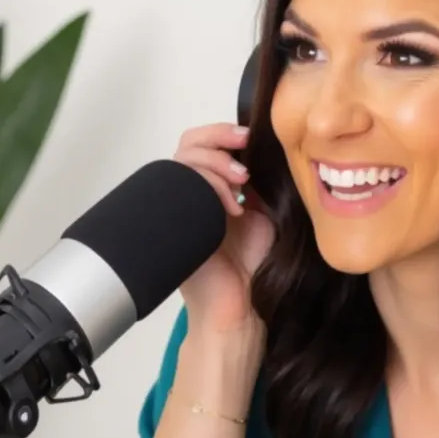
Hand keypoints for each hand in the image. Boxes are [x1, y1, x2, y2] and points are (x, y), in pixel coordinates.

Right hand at [174, 122, 273, 333]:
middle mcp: (191, 195)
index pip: (202, 145)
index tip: (248, 135)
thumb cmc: (249, 266)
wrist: (239, 305)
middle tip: (242, 153)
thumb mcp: (263, 214)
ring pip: (182, 163)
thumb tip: (264, 151)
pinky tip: (231, 205)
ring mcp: (179, 208)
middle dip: (216, 141)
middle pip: (188, 146)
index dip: (221, 132)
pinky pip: (179, 189)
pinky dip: (207, 187)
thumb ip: (258, 184)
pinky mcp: (174, 224)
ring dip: (215, 165)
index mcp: (209, 189)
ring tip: (240, 185)